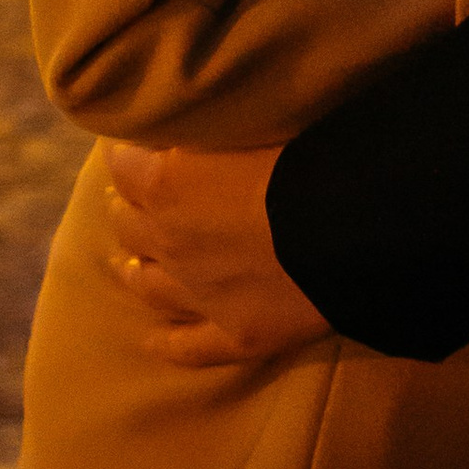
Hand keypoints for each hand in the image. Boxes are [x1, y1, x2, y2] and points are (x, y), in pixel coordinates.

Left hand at [102, 139, 332, 369]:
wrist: (344, 228)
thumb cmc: (300, 156)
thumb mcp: (242, 121)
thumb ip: (206, 129)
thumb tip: (188, 125)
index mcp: (166, 185)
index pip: (125, 167)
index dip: (124, 156)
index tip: (128, 148)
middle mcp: (170, 243)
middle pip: (130, 227)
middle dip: (128, 210)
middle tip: (132, 200)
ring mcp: (199, 296)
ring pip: (149, 285)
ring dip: (136, 270)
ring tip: (129, 263)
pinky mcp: (234, 336)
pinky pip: (190, 347)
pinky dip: (169, 344)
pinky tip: (153, 342)